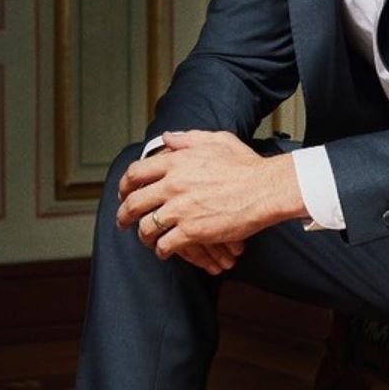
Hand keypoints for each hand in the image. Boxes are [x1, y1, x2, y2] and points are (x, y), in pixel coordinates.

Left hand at [116, 130, 305, 264]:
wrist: (265, 189)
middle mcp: (173, 185)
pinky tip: (165, 251)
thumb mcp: (217, 140)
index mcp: (176, 162)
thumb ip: (187, 139)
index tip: (123, 194)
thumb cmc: (246, 165)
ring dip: (143, 236)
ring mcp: (181, 209)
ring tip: (147, 239)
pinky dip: (162, 250)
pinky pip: (165, 245)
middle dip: (123, 215)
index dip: (124, 186)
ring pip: (146, 227)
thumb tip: (168, 138)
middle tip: (123, 221)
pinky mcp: (192, 231)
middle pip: (133, 203)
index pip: (135, 173)